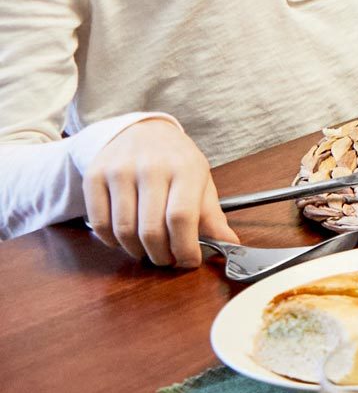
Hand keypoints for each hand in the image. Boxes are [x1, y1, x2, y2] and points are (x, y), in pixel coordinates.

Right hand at [82, 118, 228, 268]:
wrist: (140, 130)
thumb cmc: (175, 160)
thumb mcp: (200, 181)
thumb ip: (212, 215)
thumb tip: (230, 244)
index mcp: (184, 168)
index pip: (181, 218)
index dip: (184, 248)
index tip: (188, 262)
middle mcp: (150, 167)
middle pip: (151, 229)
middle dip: (161, 255)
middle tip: (166, 260)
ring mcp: (119, 171)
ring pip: (124, 230)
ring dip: (137, 251)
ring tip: (148, 251)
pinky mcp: (94, 176)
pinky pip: (99, 223)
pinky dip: (112, 241)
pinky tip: (124, 240)